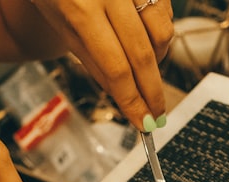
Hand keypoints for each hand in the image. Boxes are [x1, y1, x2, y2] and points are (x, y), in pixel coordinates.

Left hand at [28, 0, 173, 129]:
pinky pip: (165, 13)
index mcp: (81, 8)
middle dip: (152, 92)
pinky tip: (146, 42)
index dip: (132, 100)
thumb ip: (95, 63)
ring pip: (162, 33)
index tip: (142, 123)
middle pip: (143, 55)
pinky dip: (160, 34)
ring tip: (144, 74)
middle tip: (156, 116)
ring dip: (158, 62)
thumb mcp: (63, 28)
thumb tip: (125, 100)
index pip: (116, 67)